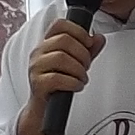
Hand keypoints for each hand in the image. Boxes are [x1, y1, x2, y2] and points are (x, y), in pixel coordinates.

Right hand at [19, 19, 103, 134]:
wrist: (44, 110)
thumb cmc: (58, 85)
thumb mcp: (75, 64)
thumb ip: (88, 50)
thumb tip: (99, 38)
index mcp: (47, 44)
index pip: (59, 24)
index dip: (78, 30)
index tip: (88, 43)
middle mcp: (38, 53)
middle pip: (64, 40)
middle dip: (83, 54)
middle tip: (86, 66)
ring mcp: (36, 68)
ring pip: (61, 58)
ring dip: (79, 70)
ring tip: (81, 78)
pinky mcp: (37, 84)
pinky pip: (58, 78)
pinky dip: (73, 82)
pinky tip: (76, 86)